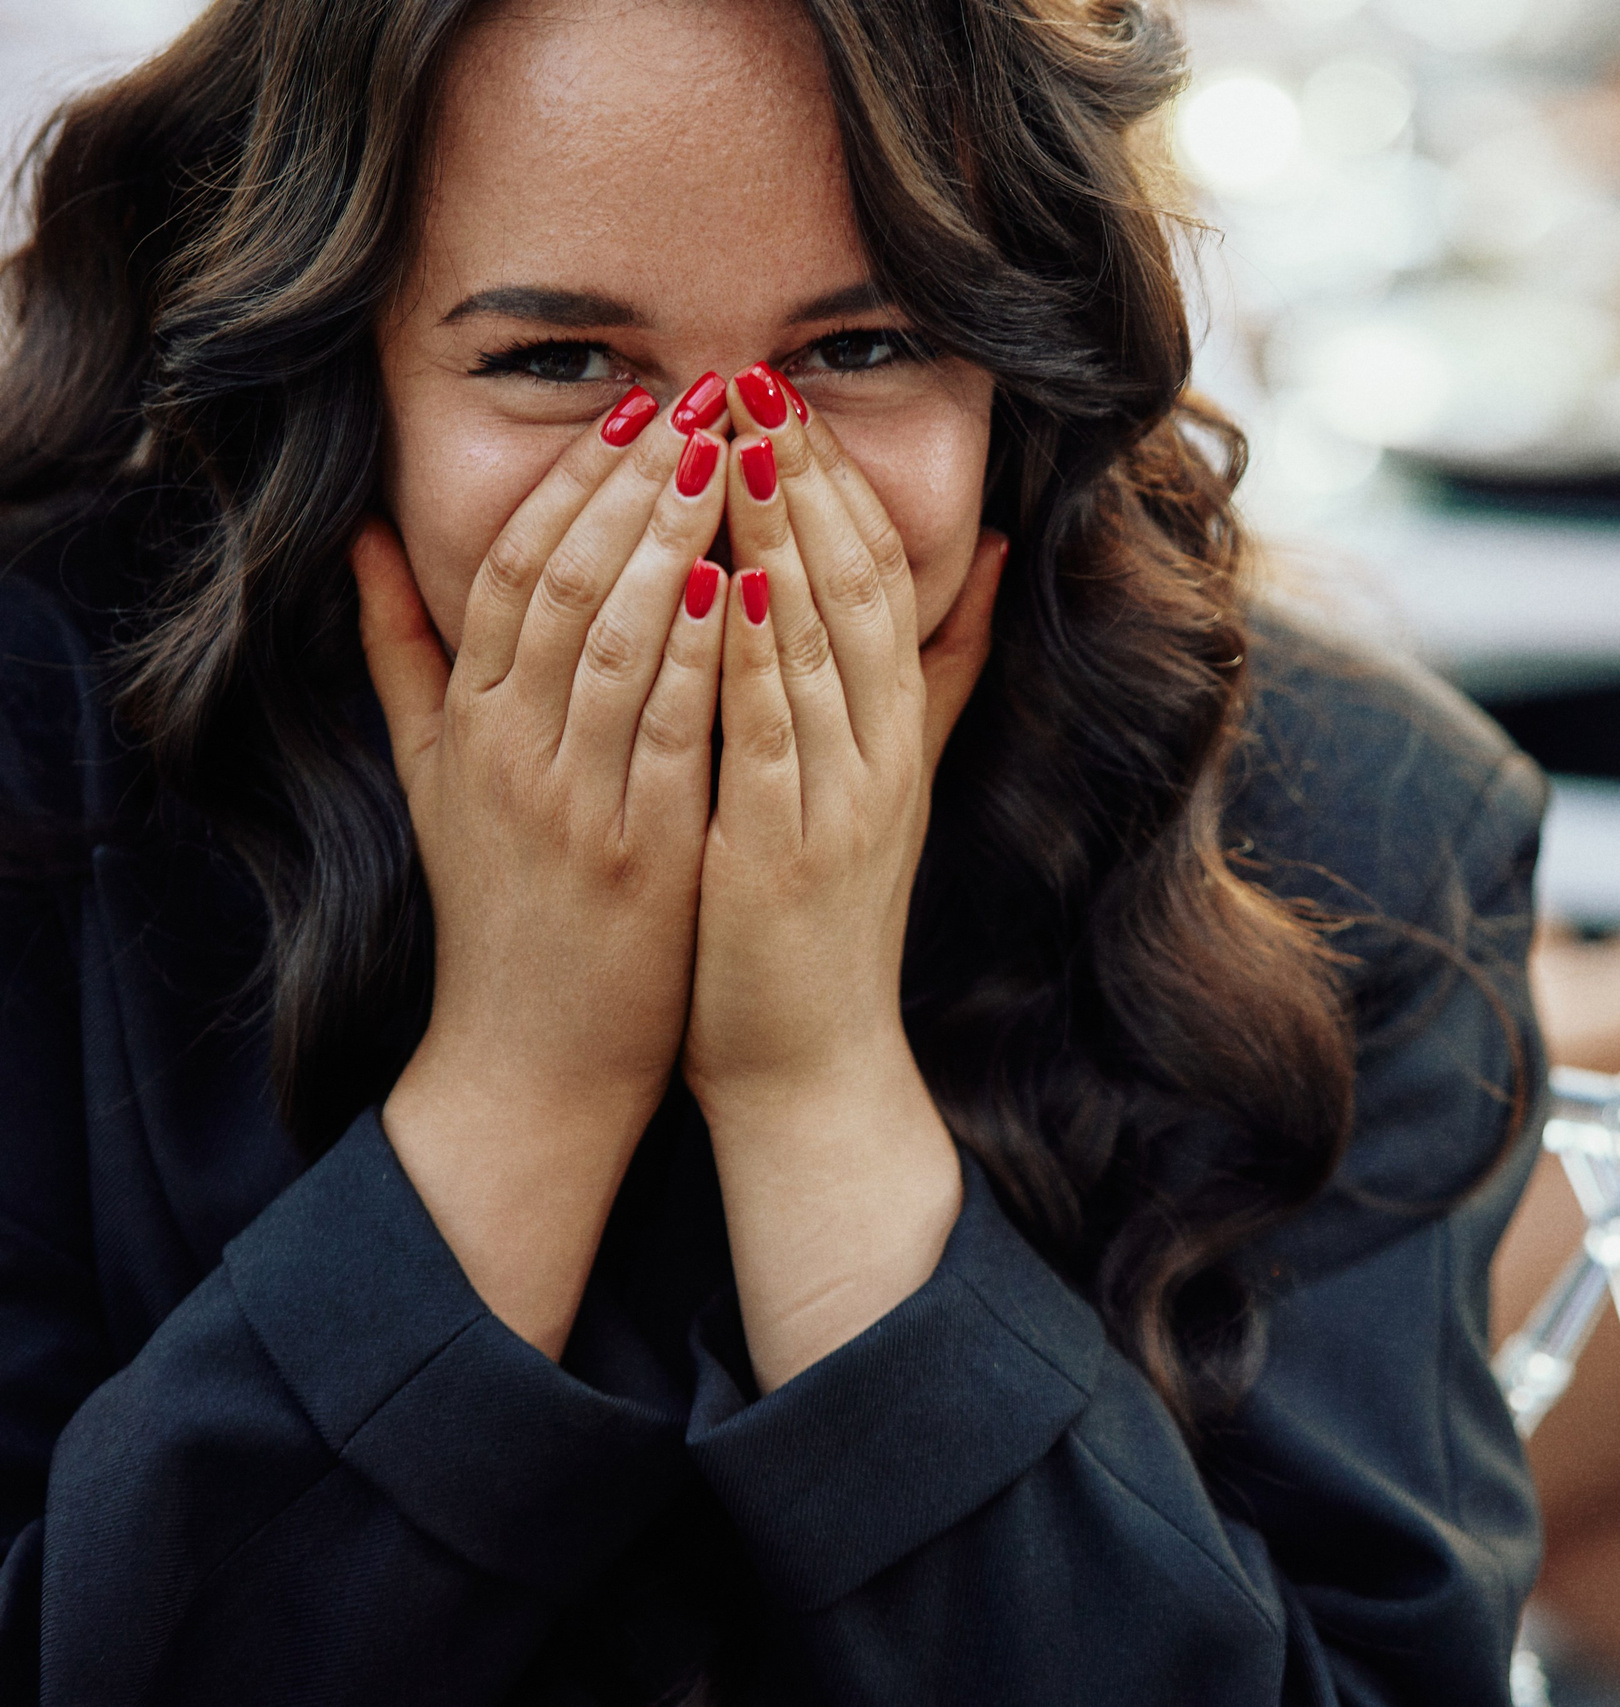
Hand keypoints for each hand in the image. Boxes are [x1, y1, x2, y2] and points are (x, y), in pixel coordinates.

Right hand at [352, 393, 730, 1354]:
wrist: (528, 1063)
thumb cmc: (500, 912)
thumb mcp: (431, 779)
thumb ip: (401, 657)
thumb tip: (367, 542)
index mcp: (470, 722)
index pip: (514, 569)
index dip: (575, 482)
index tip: (636, 411)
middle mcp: (509, 749)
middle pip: (563, 583)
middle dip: (633, 484)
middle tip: (700, 401)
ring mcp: (568, 800)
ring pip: (611, 640)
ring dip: (670, 541)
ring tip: (727, 458)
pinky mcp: (633, 854)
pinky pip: (664, 733)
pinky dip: (695, 654)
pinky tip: (735, 585)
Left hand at [681, 369, 1005, 1386]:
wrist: (811, 1067)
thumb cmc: (818, 928)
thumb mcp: (886, 787)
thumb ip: (930, 681)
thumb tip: (986, 565)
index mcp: (893, 735)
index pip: (884, 578)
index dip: (838, 483)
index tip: (787, 401)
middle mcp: (881, 755)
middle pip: (861, 586)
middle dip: (808, 479)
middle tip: (755, 384)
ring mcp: (845, 801)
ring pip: (823, 641)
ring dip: (778, 535)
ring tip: (732, 443)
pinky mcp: (793, 851)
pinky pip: (776, 730)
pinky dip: (753, 651)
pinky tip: (720, 580)